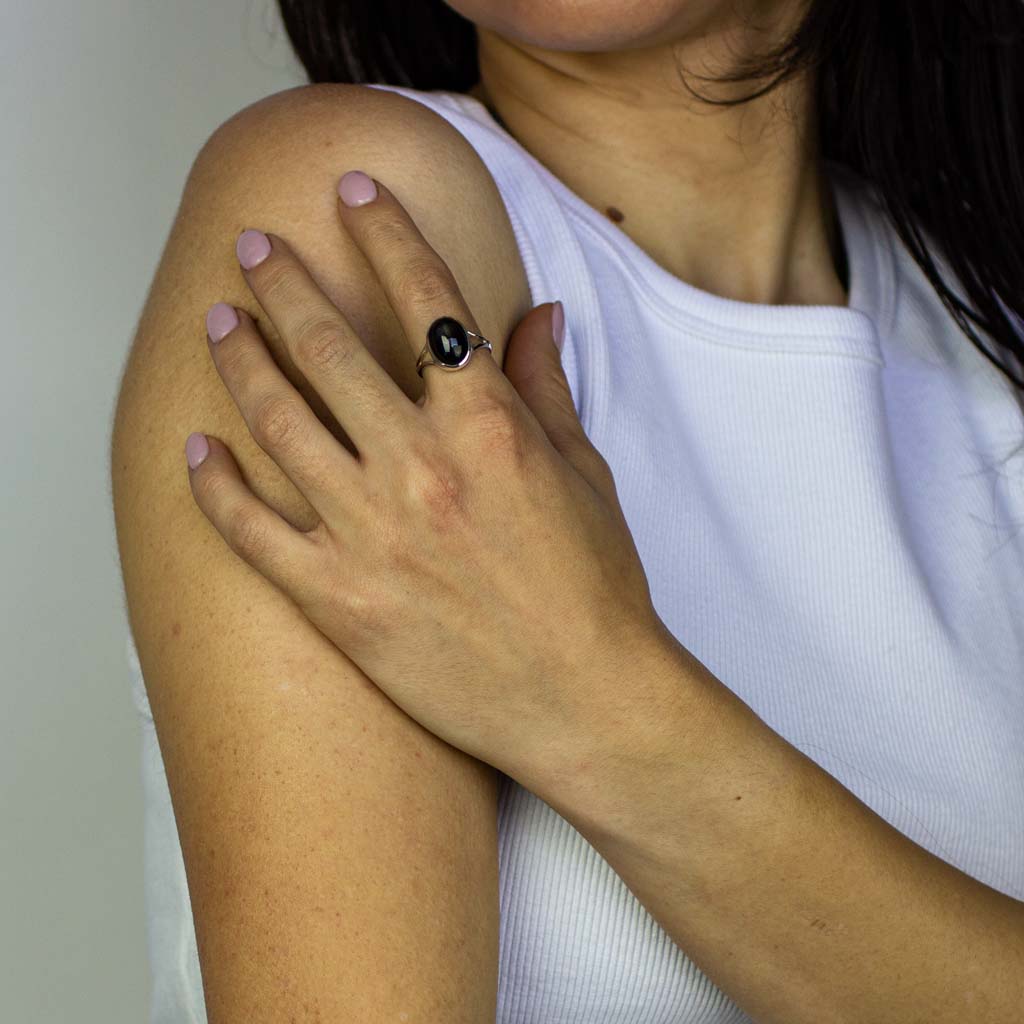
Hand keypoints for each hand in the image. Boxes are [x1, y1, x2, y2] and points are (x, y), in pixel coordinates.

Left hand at [185, 169, 670, 782]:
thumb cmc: (596, 589)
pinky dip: (215, 488)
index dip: (386, 232)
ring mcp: (371, 535)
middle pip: (331, 346)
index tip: (354, 190)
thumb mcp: (585, 475)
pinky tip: (195, 451)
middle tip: (255, 245)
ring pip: (278, 423)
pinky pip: (253, 533)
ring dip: (240, 359)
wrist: (584, 700)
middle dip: (285, 280)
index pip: (426, 300)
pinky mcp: (339, 601)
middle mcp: (422, 468)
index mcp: (488, 430)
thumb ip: (546, 389)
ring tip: (219, 321)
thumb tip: (538, 315)